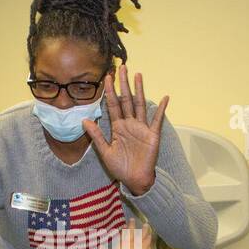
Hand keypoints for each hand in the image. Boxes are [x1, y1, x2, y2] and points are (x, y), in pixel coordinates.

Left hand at [83, 66, 168, 195]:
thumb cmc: (121, 168)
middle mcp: (129, 124)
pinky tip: (164, 98)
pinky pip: (157, 120)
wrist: (135, 180)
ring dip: (139, 90)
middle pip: (126, 99)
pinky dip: (161, 109)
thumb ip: (96, 136)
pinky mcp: (152, 135)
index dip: (109, 92)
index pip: (113, 105)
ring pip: (140, 104)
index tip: (106, 77)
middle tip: (122, 67)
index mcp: (118, 127)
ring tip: (138, 75)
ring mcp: (141, 128)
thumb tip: (84, 120)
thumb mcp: (105, 152)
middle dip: (124, 84)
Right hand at [98, 219, 151, 248]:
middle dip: (144, 229)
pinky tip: (149, 247)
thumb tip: (99, 246)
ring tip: (150, 233)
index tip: (132, 219)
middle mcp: (132, 247)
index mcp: (123, 244)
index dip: (130, 225)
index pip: (128, 232)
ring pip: (145, 243)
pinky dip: (148, 248)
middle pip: (140, 236)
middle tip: (146, 224)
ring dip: (148, 237)